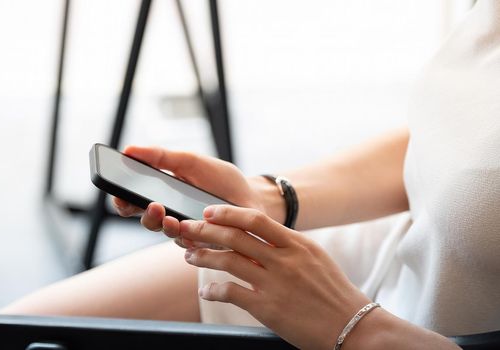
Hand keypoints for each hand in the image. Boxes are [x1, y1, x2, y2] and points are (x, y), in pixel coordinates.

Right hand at [112, 146, 285, 243]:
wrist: (253, 196)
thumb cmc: (220, 179)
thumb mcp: (190, 162)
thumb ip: (161, 157)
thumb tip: (128, 149)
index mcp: (162, 195)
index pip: (133, 202)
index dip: (121, 201)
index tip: (120, 195)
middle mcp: (170, 216)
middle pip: (146, 221)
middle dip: (145, 215)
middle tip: (152, 206)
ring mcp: (186, 232)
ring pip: (167, 234)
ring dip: (165, 227)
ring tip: (170, 218)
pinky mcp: (204, 245)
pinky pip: (192, 245)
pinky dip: (191, 237)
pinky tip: (193, 231)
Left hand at [179, 204, 370, 349]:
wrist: (354, 327)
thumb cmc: (335, 294)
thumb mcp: (316, 259)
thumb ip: (288, 247)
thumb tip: (258, 236)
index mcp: (298, 244)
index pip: (256, 219)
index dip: (228, 213)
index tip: (209, 212)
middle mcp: (285, 260)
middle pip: (235, 237)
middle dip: (205, 231)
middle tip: (187, 230)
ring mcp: (276, 284)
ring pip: (228, 260)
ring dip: (203, 257)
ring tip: (189, 256)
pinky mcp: (268, 309)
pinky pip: (231, 293)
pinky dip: (213, 290)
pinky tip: (205, 291)